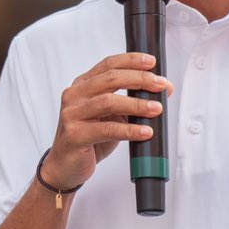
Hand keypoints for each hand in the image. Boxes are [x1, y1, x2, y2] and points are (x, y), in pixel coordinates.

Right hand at [47, 53, 168, 187]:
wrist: (65, 167)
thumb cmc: (89, 139)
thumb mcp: (110, 115)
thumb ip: (129, 101)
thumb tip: (163, 90)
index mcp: (82, 85)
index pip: (108, 65)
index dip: (131, 61)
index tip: (152, 62)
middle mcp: (74, 96)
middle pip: (110, 79)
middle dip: (139, 80)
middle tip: (160, 85)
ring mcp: (72, 115)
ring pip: (108, 102)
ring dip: (136, 105)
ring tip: (156, 109)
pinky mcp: (75, 135)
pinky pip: (107, 129)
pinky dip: (129, 130)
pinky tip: (144, 132)